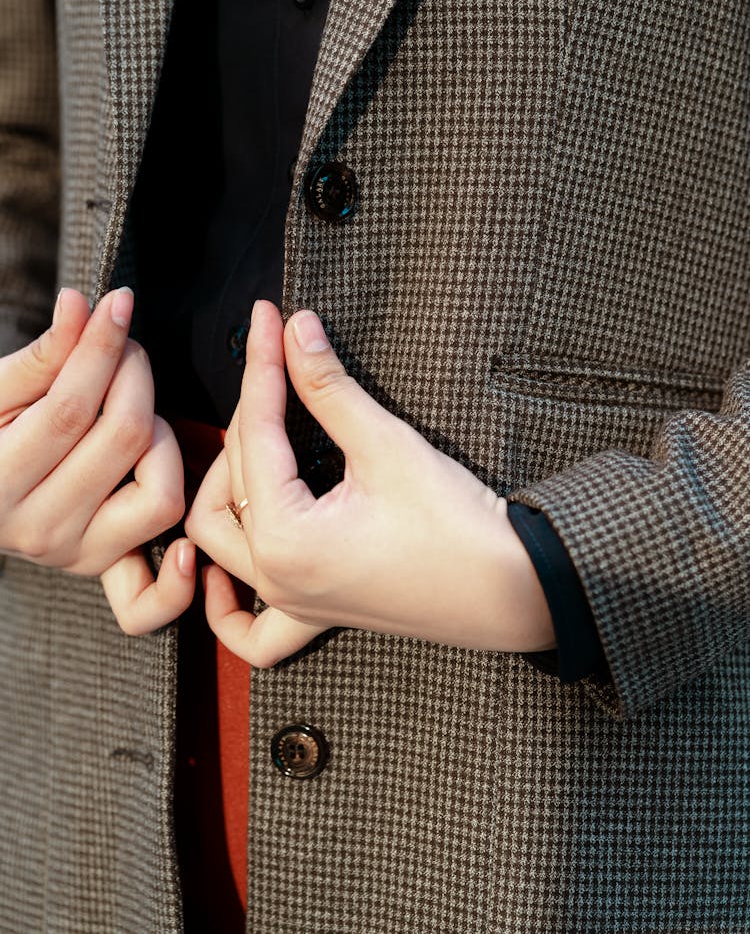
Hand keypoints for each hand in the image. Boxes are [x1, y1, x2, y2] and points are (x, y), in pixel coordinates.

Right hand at [0, 287, 194, 633]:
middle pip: (124, 439)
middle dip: (135, 376)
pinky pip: (153, 599)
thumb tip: (81, 306)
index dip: (102, 349)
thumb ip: (43, 356)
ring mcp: (75, 556)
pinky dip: (177, 580)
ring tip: (134, 415)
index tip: (119, 304)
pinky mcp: (103, 570)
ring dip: (162, 441)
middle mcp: (37, 530)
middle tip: (126, 348)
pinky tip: (186, 545)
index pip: (72, 408)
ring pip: (161, 496)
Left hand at [186, 301, 553, 666]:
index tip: (268, 316)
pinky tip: (215, 570)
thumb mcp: (386, 445)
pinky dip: (224, 600)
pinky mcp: (313, 612)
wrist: (510, 589)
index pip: (256, 430)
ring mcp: (290, 601)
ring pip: (219, 541)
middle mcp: (274, 576)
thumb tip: (297, 330)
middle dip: (252, 408)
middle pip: (232, 475)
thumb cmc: (455, 524)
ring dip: (222, 486)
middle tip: (281, 358)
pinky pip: (248, 626)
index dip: (264, 364)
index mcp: (284, 536)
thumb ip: (329, 387)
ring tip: (254, 434)